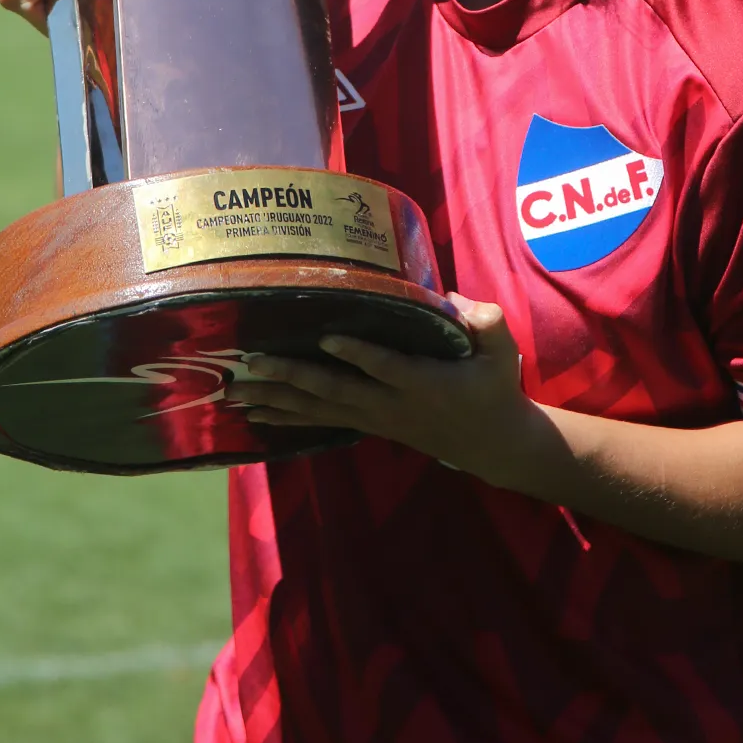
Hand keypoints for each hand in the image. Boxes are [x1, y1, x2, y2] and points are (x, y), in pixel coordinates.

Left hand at [226, 293, 540, 488]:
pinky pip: (321, 421)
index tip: (326, 336)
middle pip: (337, 391)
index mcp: (423, 383)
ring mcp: (375, 417)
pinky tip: (257, 413)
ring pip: (321, 410)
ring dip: (279, 401)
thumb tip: (455, 299)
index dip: (357, 353)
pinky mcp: (367, 422)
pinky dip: (287, 417)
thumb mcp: (502, 354)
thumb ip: (487, 323)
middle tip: (258, 363)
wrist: (491, 443)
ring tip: (239, 395)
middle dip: (295, 376)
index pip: (386, 366)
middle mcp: (391, 403)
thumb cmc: (495, 388)